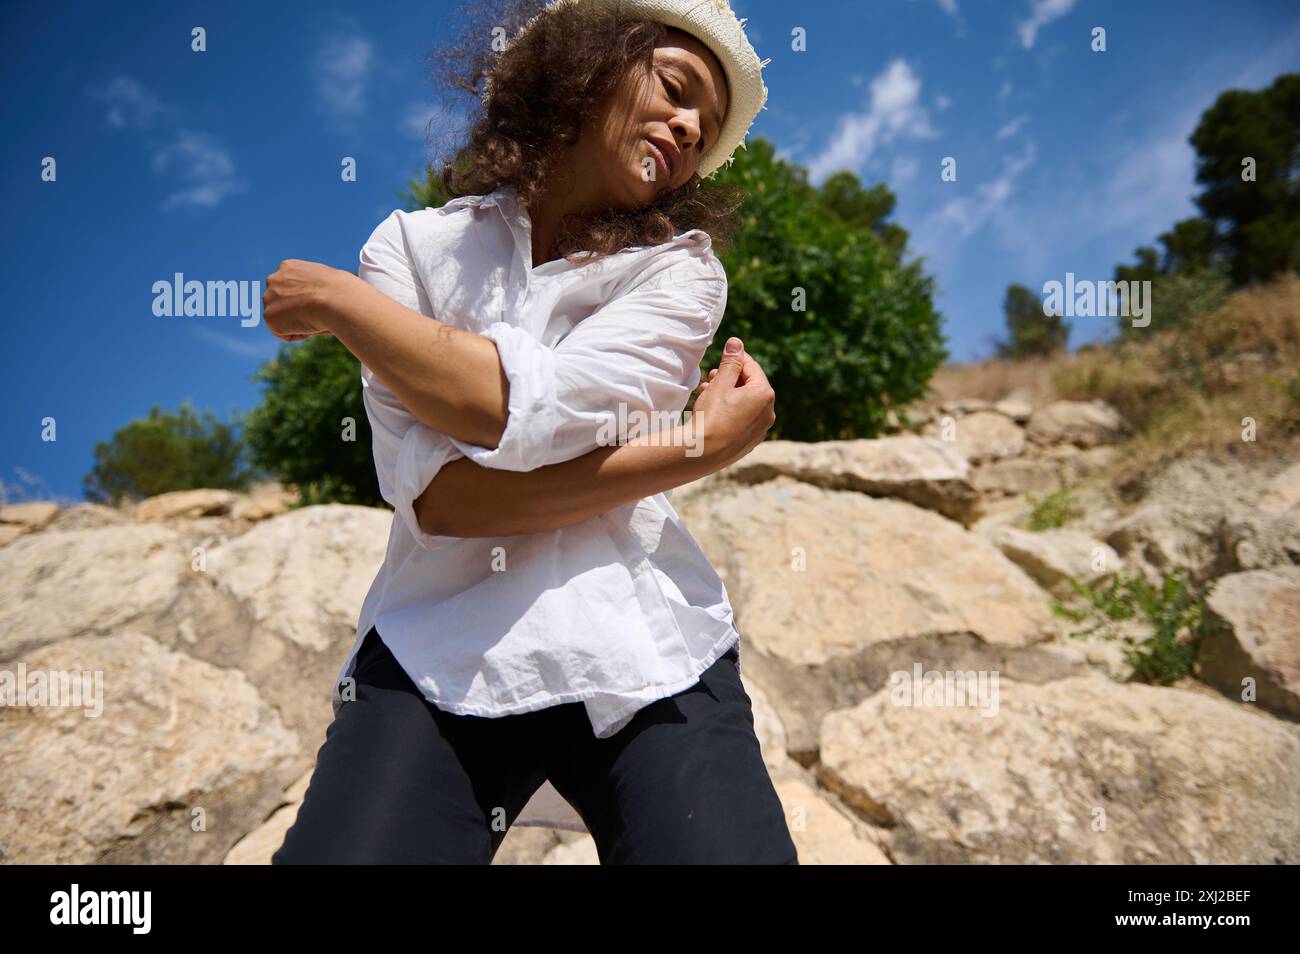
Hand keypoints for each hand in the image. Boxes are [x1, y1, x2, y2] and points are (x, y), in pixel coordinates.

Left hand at [262, 259, 351, 340]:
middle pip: (279, 302)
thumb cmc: (340, 293)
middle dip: (293, 311)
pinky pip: (282, 333)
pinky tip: (310, 326)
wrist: (335, 299)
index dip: (302, 300)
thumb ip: (313, 290)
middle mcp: (274, 279)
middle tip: (314, 316)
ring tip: (315, 319)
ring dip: (296, 323)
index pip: (288, 287)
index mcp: (289, 267)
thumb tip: (317, 304)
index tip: (315, 305)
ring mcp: (269, 298)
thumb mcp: (326, 284)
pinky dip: (297, 334)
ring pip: (281, 318)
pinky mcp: (269, 317)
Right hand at [689, 337, 774, 468]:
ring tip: (707, 391)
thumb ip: (730, 362)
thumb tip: (736, 342)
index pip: (752, 367)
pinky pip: (743, 420)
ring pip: (745, 404)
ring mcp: (760, 429)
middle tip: (712, 375)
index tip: (723, 356)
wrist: (702, 453)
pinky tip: (713, 411)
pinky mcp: (750, 442)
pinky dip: (731, 411)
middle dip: (731, 378)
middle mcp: (768, 412)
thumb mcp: (720, 383)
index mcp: (764, 394)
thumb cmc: (711, 415)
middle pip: (750, 386)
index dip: (736, 359)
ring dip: (728, 394)